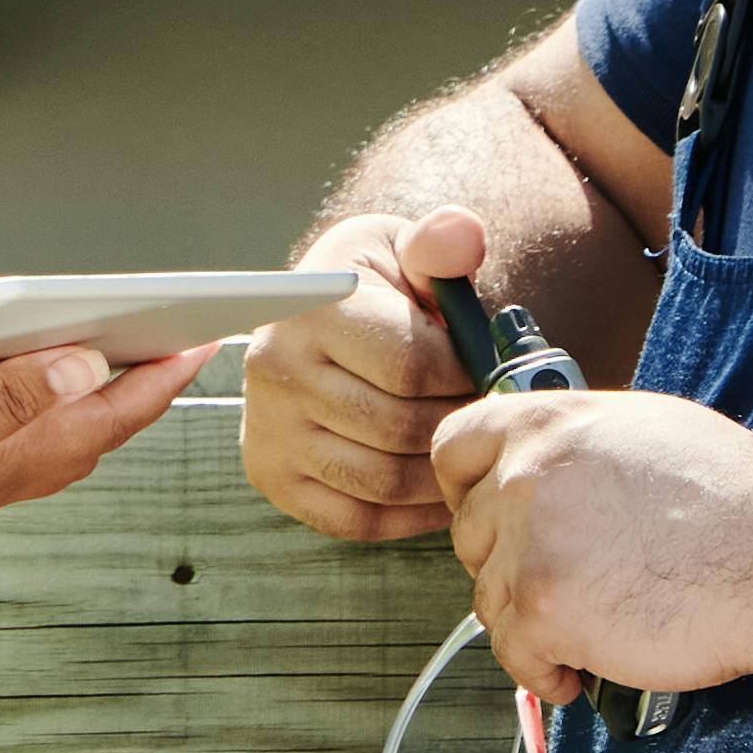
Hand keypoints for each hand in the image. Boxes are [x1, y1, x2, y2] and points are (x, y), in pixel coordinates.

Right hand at [0, 342, 215, 562]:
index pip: (100, 418)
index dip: (156, 380)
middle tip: (176, 346)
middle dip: (135, 390)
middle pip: (82, 432)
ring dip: (83, 403)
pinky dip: (22, 410)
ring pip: (40, 441)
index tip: (204, 338)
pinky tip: (4, 389)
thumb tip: (88, 365)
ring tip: (113, 361)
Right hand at [237, 209, 485, 544]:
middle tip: (485, 418)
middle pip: (399, 428)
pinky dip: (407, 516)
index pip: (411, 367)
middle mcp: (276, 368)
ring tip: (466, 451)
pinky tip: (436, 490)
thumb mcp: (408, 249)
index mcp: (314, 307)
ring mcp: (267, 427)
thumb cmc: (379, 285)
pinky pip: (353, 519)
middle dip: (457, 426)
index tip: (484, 370)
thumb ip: (443, 242)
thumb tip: (461, 234)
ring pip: (381, 480)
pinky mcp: (270, 473)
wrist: (322, 315)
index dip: (465, 377)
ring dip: (440, 477)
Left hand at [439, 383, 752, 711]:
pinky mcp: (545, 608)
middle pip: (470, 534)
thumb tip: (541, 465)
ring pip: (489, 598)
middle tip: (561, 585)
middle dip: (509, 566)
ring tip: (585, 631)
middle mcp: (525, 473)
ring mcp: (530, 541)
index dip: (469, 492)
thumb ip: (574, 446)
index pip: (452, 449)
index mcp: (548, 422)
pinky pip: (515, 654)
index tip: (494, 521)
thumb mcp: (642, 430)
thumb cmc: (732, 496)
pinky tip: (577, 674)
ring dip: (530, 622)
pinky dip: (543, 673)